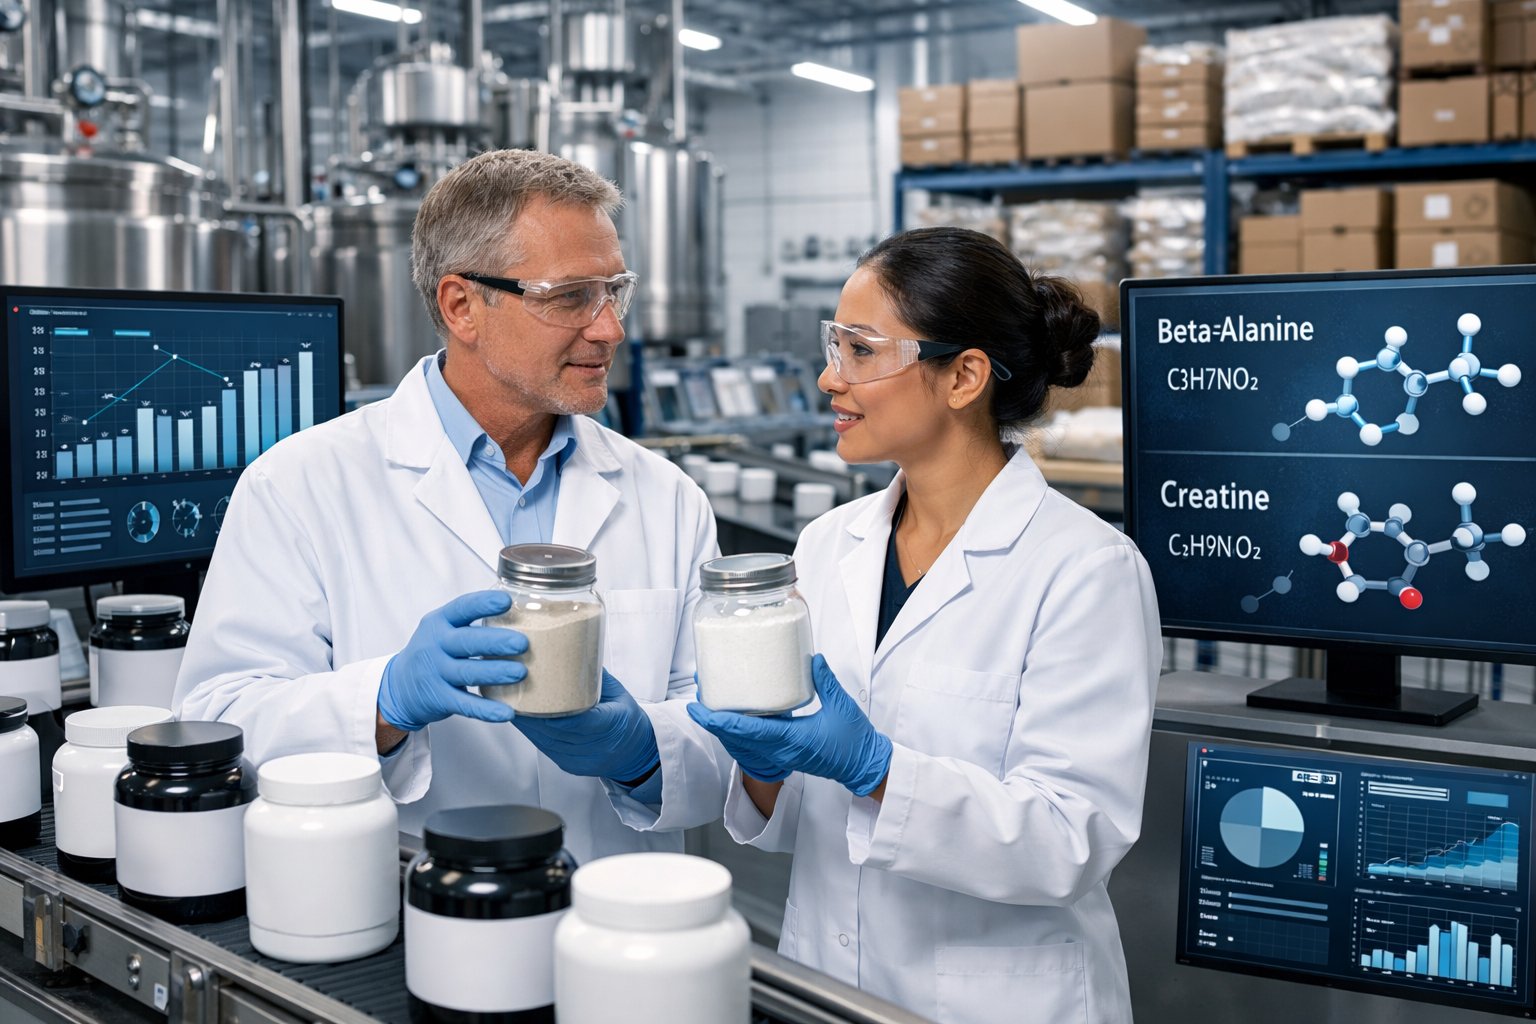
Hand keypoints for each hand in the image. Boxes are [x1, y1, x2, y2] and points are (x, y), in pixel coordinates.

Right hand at [377, 590, 526, 731]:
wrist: (399, 686)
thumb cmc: (435, 651)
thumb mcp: (443, 629)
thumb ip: (472, 621)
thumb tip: (522, 614)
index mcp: (439, 622)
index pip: (461, 608)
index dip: (483, 604)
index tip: (506, 601)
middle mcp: (435, 645)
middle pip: (466, 641)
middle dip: (495, 642)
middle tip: (522, 644)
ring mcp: (435, 673)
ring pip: (467, 672)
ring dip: (495, 672)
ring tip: (521, 672)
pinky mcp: (439, 699)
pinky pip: (465, 705)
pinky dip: (486, 710)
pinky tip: (506, 712)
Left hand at [513, 670, 659, 783]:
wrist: (636, 752)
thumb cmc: (628, 719)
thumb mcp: (619, 693)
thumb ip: (596, 675)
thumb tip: (574, 647)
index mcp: (612, 725)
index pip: (579, 720)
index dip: (553, 710)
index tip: (536, 693)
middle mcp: (595, 747)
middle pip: (555, 731)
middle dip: (532, 712)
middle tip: (514, 691)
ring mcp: (580, 759)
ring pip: (545, 741)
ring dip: (526, 723)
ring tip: (511, 703)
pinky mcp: (569, 765)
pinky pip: (544, 748)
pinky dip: (531, 732)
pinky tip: (520, 719)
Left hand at [687, 655, 891, 796]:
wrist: (863, 768)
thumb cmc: (854, 742)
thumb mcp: (841, 707)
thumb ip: (825, 681)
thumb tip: (813, 658)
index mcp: (791, 740)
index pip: (747, 730)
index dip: (720, 720)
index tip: (699, 709)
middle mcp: (780, 751)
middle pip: (736, 737)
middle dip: (713, 719)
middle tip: (697, 697)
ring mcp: (780, 754)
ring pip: (741, 743)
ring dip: (723, 725)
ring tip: (709, 703)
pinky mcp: (783, 753)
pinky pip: (753, 744)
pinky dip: (738, 730)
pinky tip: (734, 714)